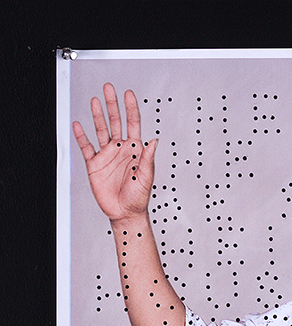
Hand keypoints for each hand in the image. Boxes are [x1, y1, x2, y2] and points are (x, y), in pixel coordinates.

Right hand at [72, 84, 156, 222]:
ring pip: (101, 130)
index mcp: (135, 150)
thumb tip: (154, 141)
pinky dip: (82, 136)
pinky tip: (79, 125)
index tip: (128, 94)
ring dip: (98, 115)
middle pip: (115, 121)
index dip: (131, 109)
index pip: (133, 124)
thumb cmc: (139, 198)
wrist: (125, 214)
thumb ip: (148, 158)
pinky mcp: (95, 164)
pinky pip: (86, 147)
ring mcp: (107, 155)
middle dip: (112, 104)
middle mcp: (120, 149)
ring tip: (94, 101)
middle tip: (108, 88)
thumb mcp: (146, 178)